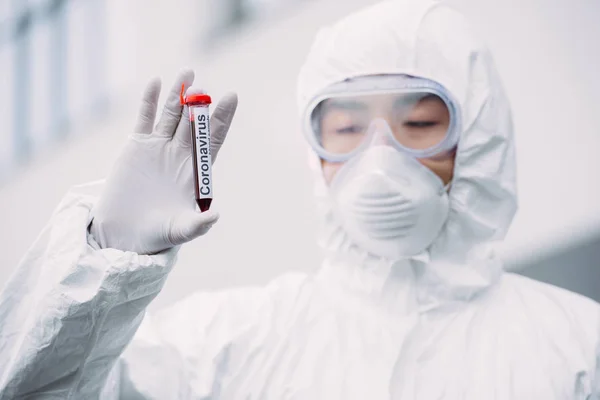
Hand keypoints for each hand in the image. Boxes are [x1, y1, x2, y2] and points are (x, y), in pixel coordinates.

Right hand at [90, 69, 237, 253]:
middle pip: (194, 123)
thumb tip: (216, 216)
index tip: (232, 97)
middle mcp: (180, 154)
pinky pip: (144, 118)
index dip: (222, 118)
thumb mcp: (180, 231)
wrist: (125, 233)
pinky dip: (149, 101)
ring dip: (179, 94)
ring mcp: (158, 148)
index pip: (213, 139)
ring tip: (188, 72)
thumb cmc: (158, 234)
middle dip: (200, 104)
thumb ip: (197, 225)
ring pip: (171, 114)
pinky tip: (156, 82)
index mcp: (196, 171)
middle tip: (204, 88)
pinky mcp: (136, 146)